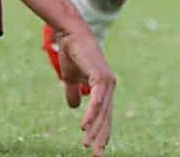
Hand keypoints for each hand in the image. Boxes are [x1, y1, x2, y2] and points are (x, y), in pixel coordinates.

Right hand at [54, 27, 115, 155]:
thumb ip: (73, 92)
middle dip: (100, 137)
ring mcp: (107, 82)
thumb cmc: (73, 53)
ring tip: (87, 145)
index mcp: (103, 88)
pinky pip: (96, 100)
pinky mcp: (101, 77)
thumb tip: (74, 107)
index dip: (101, 131)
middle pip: (106, 118)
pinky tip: (84, 126)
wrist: (71, 34)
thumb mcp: (70, 78)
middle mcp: (109, 86)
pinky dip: (91, 114)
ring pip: (102, 112)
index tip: (97, 148)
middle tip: (96, 155)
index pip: (104, 115)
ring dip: (94, 130)